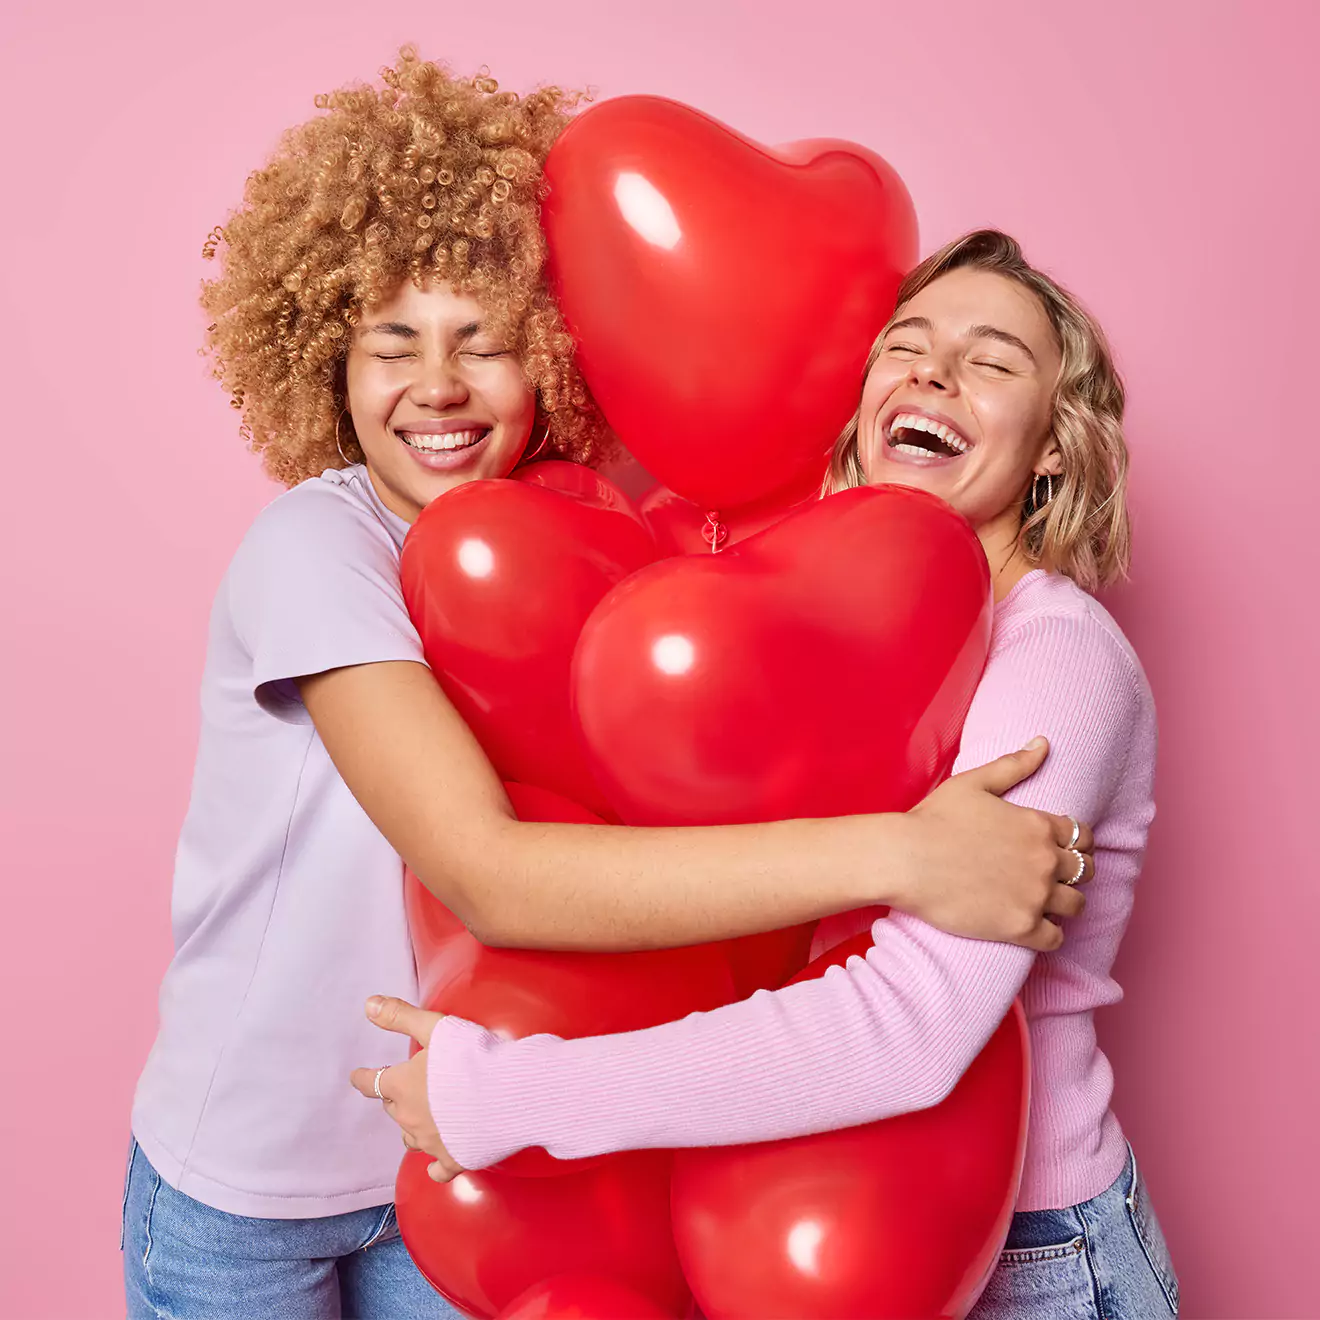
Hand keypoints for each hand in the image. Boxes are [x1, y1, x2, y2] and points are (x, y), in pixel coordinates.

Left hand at [350, 996, 463, 1182]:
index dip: (364, 1078)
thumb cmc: (471, 1056)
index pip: (371, 1083)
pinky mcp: (455, 1159)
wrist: (508, 1093)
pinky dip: (435, 1165)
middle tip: (406, 1088)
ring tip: (423, 1119)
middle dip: (396, 1098)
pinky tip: (437, 1165)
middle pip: (393, 1109)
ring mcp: (431, 1142)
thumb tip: (368, 1004)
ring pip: (410, 1138)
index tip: (358, 1076)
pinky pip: (437, 1170)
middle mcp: (410, 1117)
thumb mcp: (434, 1026)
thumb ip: (400, 1016)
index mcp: (402, 1085)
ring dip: (413, 1127)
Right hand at [896, 737, 1093, 951]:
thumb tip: (1043, 743)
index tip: (1061, 849)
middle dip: (1075, 872)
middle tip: (1054, 876)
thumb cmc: (933, 819)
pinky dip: (1050, 934)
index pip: (1082, 835)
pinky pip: (1056, 938)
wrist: (904, 861)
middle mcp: (1045, 860)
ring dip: (1065, 903)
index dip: (1075, 842)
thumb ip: (1013, 765)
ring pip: (1076, 905)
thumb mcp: (972, 782)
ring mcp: (1035, 896)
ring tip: (1045, 903)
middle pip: (1086, 871)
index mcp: (1038, 824)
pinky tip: (1034, 927)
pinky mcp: (1020, 928)